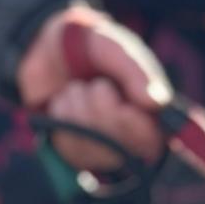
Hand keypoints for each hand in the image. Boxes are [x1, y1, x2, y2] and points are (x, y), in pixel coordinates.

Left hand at [17, 2, 168, 171]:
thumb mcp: (114, 47)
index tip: (123, 107)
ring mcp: (104, 153)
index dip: (134, 127)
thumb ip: (135, 71)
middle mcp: (133, 142)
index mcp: (151, 117)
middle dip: (100, 107)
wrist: (48, 47)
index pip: (151, 141)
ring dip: (78, 105)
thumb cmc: (91, 48)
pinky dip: (61, 113)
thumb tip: (156, 103)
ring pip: (90, 143)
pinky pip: (68, 144)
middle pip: (118, 146)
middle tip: (96, 85)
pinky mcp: (77, 156)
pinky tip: (65, 102)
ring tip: (79, 89)